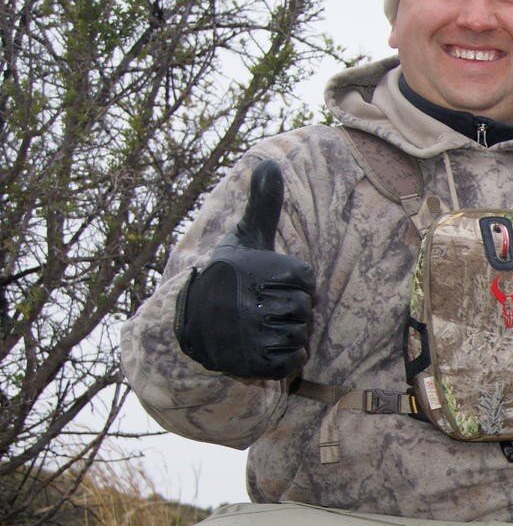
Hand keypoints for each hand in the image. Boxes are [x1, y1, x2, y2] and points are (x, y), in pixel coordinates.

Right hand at [173, 160, 316, 379]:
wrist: (192, 323)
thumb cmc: (227, 276)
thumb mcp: (244, 238)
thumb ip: (262, 203)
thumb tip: (269, 161)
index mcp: (255, 269)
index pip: (306, 280)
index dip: (294, 284)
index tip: (267, 284)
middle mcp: (250, 301)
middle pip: (305, 309)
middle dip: (291, 309)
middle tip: (261, 307)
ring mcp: (250, 334)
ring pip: (299, 335)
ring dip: (287, 333)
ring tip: (259, 325)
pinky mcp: (251, 364)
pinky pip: (292, 362)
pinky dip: (285, 358)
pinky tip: (263, 346)